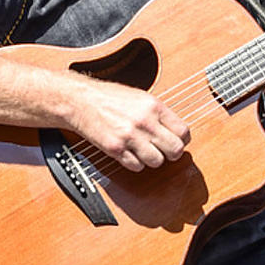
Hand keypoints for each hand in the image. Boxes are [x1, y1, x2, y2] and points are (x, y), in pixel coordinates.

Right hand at [68, 78, 190, 171]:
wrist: (81, 101)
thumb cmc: (110, 97)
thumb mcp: (141, 97)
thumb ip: (159, 114)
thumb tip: (178, 131)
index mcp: (154, 106)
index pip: (183, 131)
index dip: (183, 140)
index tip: (178, 141)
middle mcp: (145, 121)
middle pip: (175, 150)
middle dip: (172, 153)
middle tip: (165, 150)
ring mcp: (130, 136)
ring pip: (157, 161)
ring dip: (153, 159)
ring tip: (146, 151)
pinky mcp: (116, 149)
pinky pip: (137, 166)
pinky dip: (136, 163)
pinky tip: (131, 153)